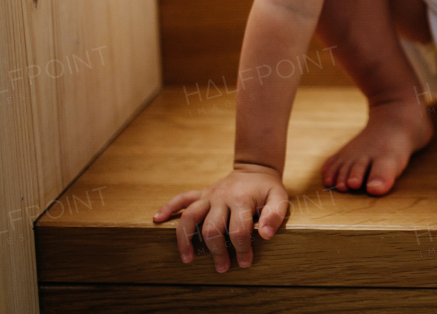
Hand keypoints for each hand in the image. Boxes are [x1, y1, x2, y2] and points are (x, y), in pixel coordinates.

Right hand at [152, 163, 288, 270]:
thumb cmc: (267, 189)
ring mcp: (209, 195)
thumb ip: (275, 214)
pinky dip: (168, 208)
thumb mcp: (279, 197)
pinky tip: (157, 219)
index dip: (242, 249)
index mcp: (242, 200)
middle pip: (212, 228)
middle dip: (216, 251)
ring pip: (190, 217)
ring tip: (187, 258)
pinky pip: (181, 198)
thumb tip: (266, 235)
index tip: (245, 262)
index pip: (239, 230)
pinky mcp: (201, 194)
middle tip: (222, 267)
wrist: (255, 169)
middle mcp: (222, 197)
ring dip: (185, 238)